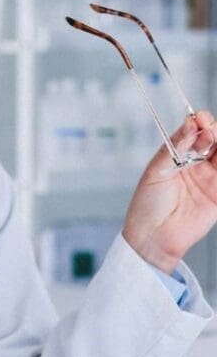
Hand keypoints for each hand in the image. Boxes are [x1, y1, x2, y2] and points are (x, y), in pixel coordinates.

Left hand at [123, 111, 216, 272]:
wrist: (153, 237)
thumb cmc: (147, 205)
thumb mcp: (155, 172)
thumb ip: (175, 149)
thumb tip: (190, 124)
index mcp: (176, 156)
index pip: (193, 131)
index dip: (198, 122)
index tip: (199, 118)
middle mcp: (195, 163)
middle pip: (213, 138)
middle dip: (213, 130)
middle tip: (208, 131)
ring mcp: (209, 177)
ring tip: (214, 142)